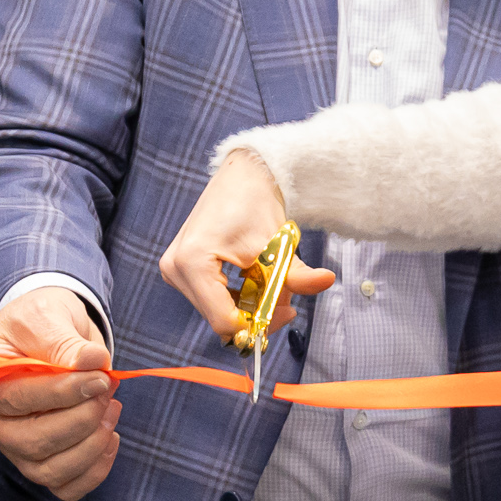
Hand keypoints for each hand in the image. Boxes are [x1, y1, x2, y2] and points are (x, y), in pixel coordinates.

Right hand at [0, 284, 121, 500]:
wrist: (46, 334)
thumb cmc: (37, 323)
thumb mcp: (45, 316)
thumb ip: (63, 340)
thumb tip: (92, 361)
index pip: (17, 400)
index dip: (64, 392)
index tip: (99, 376)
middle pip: (35, 441)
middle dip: (82, 418)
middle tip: (107, 387)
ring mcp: (13, 447)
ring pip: (50, 471)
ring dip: (91, 445)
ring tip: (111, 407)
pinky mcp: (39, 462)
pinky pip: (65, 487)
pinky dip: (94, 471)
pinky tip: (110, 438)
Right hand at [157, 148, 335, 340]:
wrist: (241, 176)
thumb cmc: (254, 202)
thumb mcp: (278, 243)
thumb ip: (298, 273)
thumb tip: (326, 281)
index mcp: (192, 263)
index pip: (223, 320)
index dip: (258, 324)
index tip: (287, 311)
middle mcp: (175, 268)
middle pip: (220, 318)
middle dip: (256, 314)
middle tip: (286, 297)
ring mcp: (174, 269)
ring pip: (217, 310)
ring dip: (248, 305)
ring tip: (273, 282)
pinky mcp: (181, 269)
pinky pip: (212, 298)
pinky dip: (237, 296)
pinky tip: (255, 279)